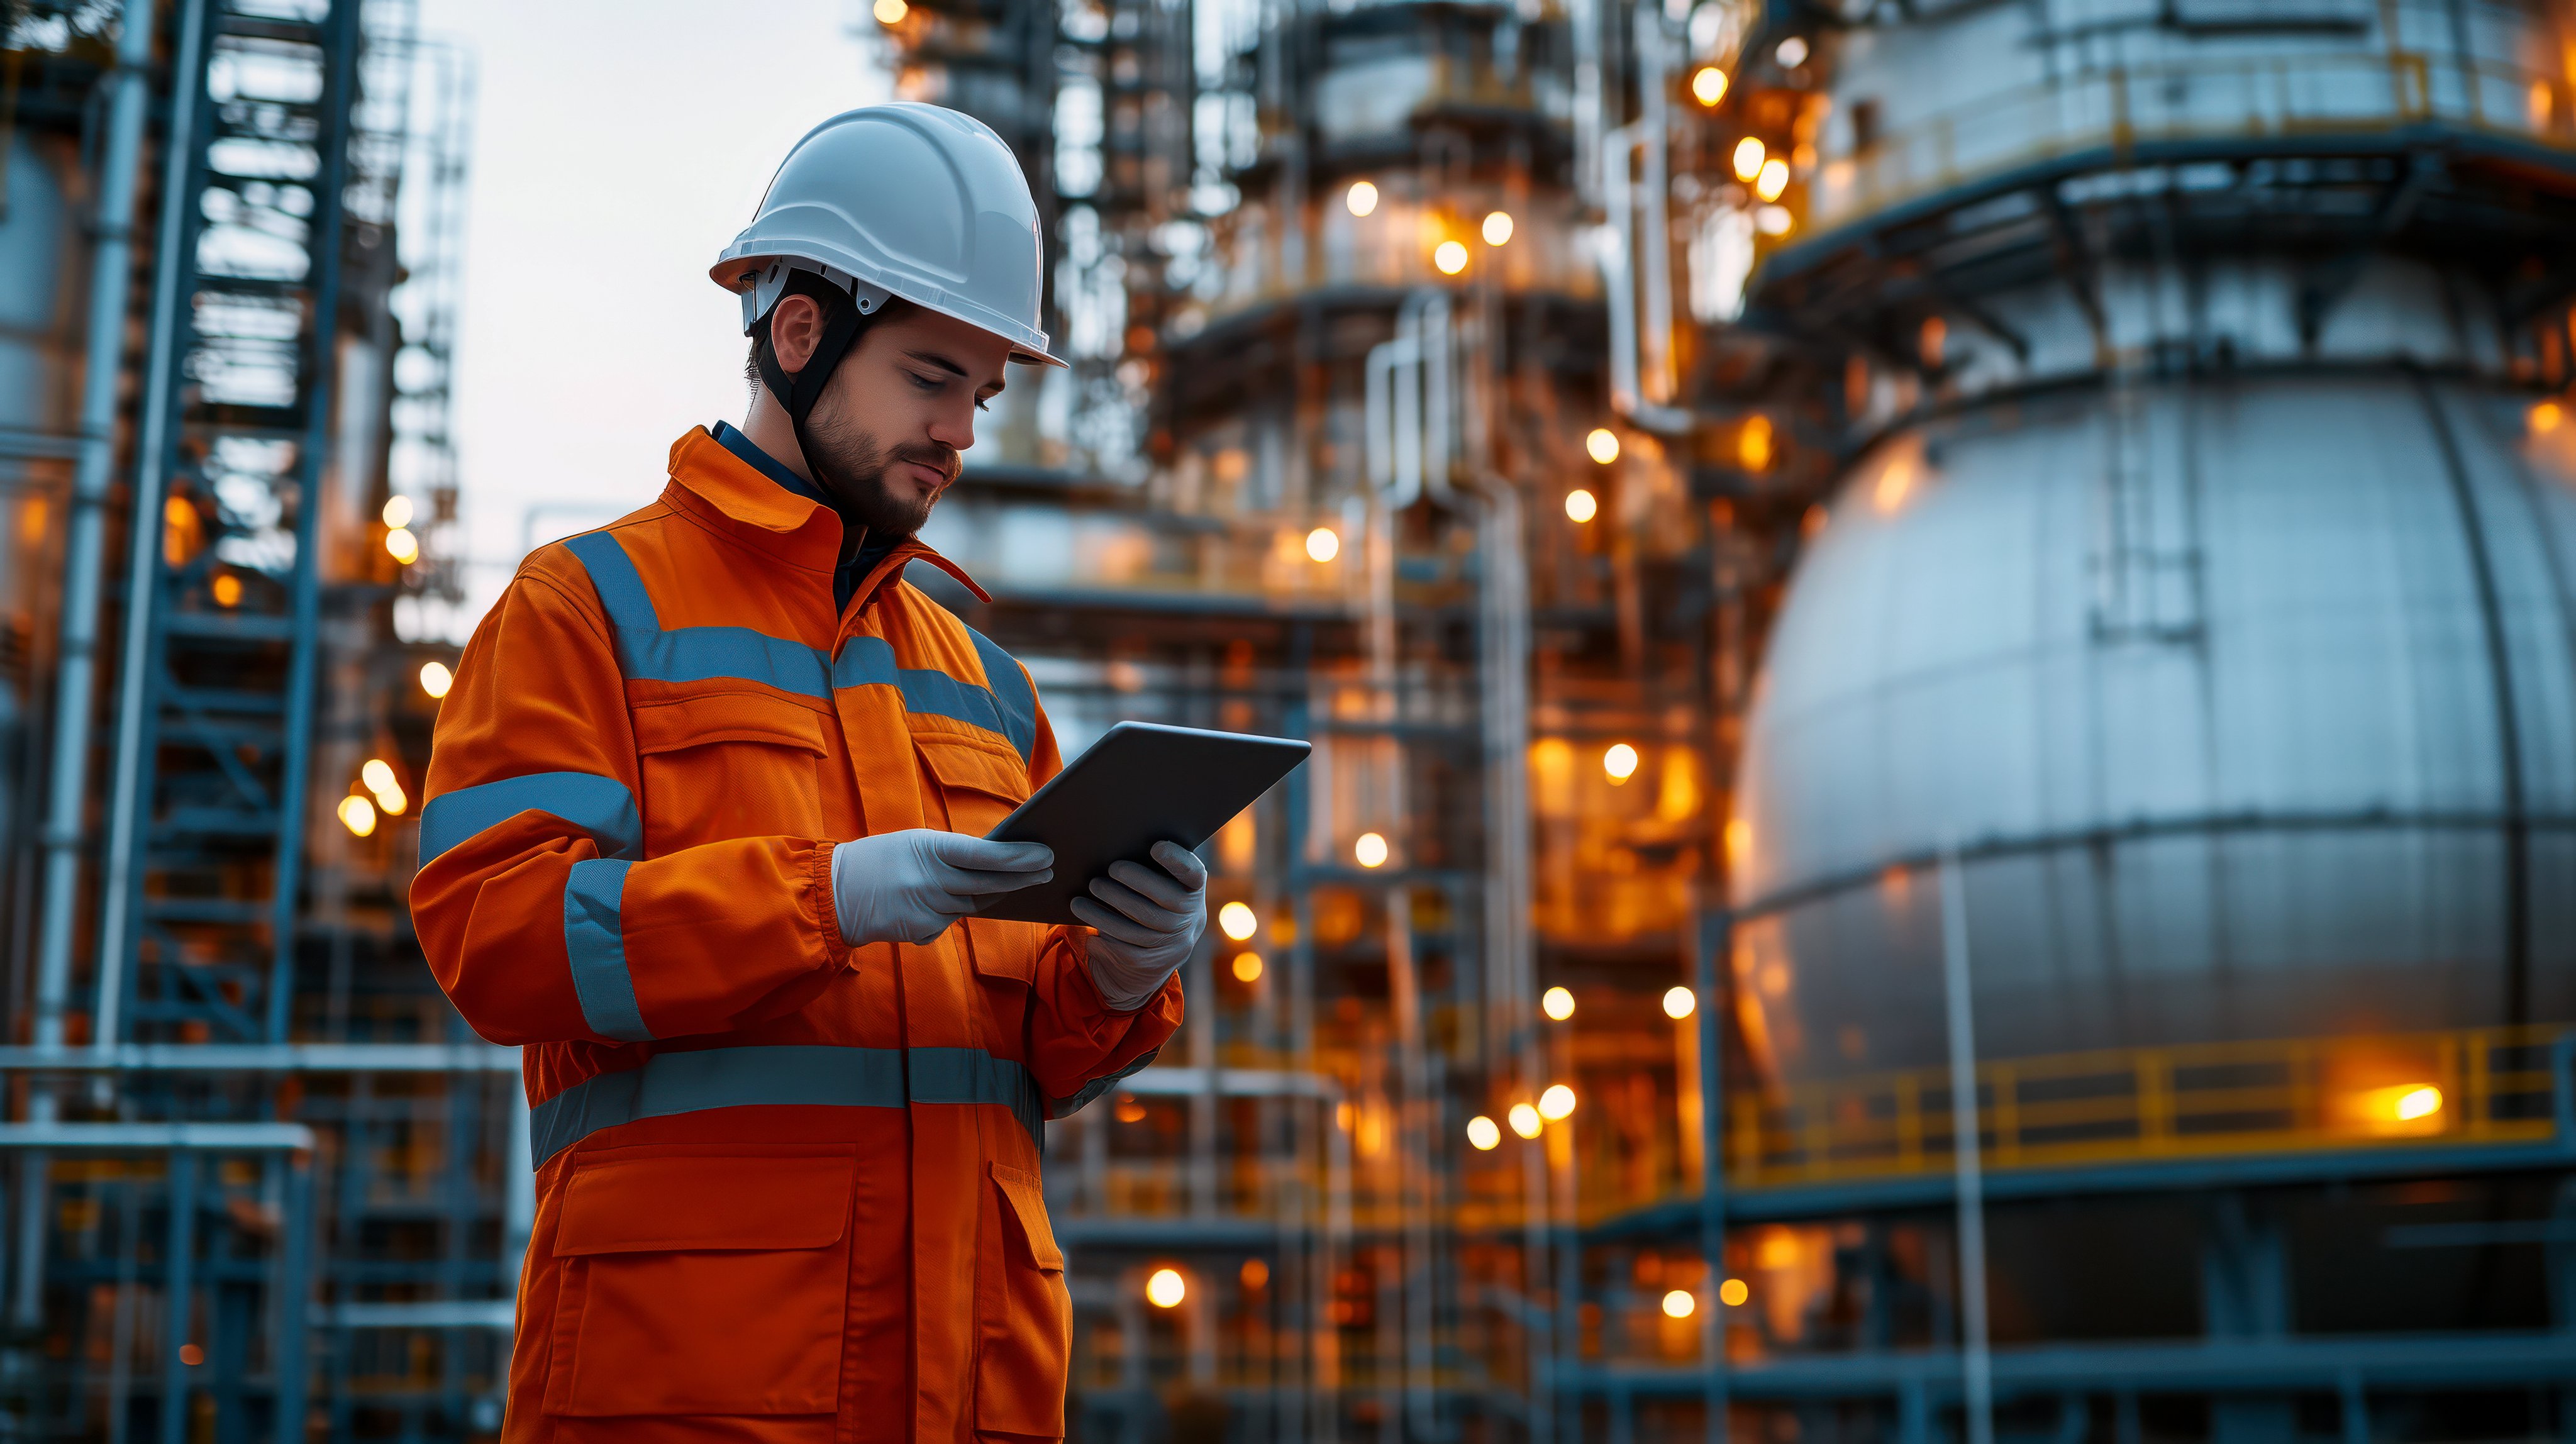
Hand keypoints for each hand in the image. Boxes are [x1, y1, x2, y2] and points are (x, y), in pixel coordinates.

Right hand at [830, 830, 1052, 946]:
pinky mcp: (920, 930)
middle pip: (987, 883)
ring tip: (1017, 883)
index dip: (1018, 856)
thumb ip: (950, 854)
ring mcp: (925, 908)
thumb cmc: (879, 861)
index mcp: (928, 848)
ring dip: (994, 894)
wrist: (834, 893)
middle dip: (1023, 877)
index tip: (1045, 854)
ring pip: (973, 904)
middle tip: (1048, 871)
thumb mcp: (913, 844)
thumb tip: (993, 862)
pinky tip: (943, 901)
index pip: (984, 854)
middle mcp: (929, 880)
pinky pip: (950, 921)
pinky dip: (953, 911)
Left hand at [1071, 841, 1207, 1009]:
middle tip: (1101, 876)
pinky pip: (1128, 953)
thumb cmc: (1155, 898)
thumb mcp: (1163, 882)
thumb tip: (1114, 845)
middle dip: (1129, 886)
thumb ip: (1150, 867)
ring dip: (1104, 915)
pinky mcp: (1156, 963)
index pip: (1192, 873)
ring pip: (1137, 929)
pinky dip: (1105, 942)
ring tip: (1078, 902)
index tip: (1155, 846)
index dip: (1177, 860)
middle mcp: (1191, 917)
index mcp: (1194, 889)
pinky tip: (1088, 933)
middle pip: (1161, 900)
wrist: (1167, 946)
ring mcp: (1175, 943)